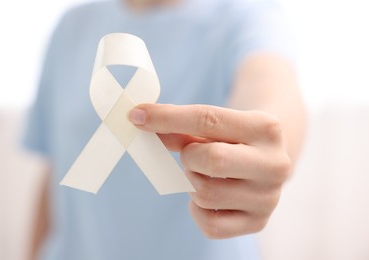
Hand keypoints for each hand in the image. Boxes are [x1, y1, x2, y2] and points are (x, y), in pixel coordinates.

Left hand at [128, 104, 290, 238]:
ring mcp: (268, 198)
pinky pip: (209, 225)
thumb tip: (143, 122)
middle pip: (211, 160)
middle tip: (191, 155)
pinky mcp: (258, 223)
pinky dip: (197, 210)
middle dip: (189, 157)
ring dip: (192, 183)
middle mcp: (275, 164)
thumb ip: (181, 127)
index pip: (208, 120)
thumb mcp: (216, 126)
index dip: (167, 118)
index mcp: (266, 128)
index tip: (138, 116)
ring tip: (205, 175)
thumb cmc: (235, 139)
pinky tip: (209, 197)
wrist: (268, 159)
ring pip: (205, 194)